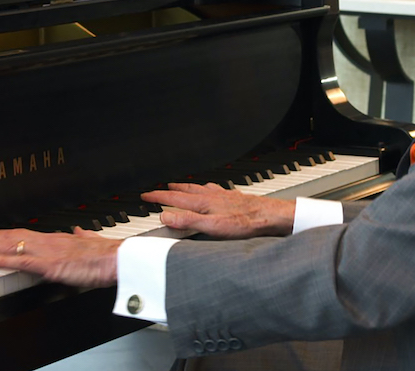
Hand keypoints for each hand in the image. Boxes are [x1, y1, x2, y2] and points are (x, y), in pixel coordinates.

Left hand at [0, 227, 120, 287]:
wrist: (120, 259)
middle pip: (10, 237)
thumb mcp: (93, 242)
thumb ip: (83, 236)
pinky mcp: (51, 265)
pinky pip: (21, 262)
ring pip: (11, 246)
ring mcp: (48, 252)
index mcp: (57, 239)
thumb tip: (80, 230)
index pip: (21, 235)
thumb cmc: (108, 255)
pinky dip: (1, 259)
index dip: (0, 235)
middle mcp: (48, 242)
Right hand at [143, 183, 294, 238]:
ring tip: (179, 186)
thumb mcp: (213, 227)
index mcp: (203, 203)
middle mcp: (212, 196)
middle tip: (158, 190)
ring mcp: (223, 196)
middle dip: (169, 190)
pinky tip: (210, 190)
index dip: (158, 197)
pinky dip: (205, 188)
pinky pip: (214, 190)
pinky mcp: (233, 198)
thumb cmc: (245, 223)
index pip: (174, 198)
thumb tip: (166, 217)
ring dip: (186, 187)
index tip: (145, 196)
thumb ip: (188, 222)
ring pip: (199, 188)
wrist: (269, 216)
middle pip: (185, 190)